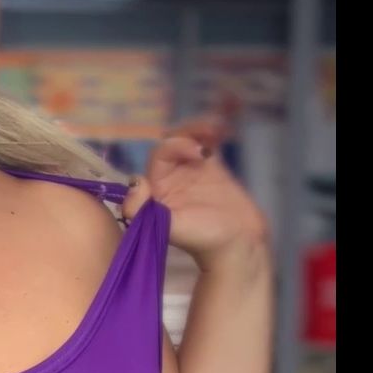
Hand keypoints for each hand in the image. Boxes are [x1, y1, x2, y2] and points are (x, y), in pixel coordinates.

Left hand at [122, 118, 268, 271]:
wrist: (236, 244)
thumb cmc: (202, 238)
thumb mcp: (168, 226)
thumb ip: (142, 209)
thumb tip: (137, 181)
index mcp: (156, 188)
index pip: (159, 155)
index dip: (174, 147)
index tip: (198, 153)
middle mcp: (170, 177)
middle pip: (172, 142)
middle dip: (187, 134)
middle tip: (209, 134)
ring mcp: (190, 171)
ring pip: (188, 140)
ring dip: (197, 129)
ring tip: (214, 128)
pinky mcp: (211, 168)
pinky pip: (206, 144)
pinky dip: (210, 132)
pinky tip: (222, 128)